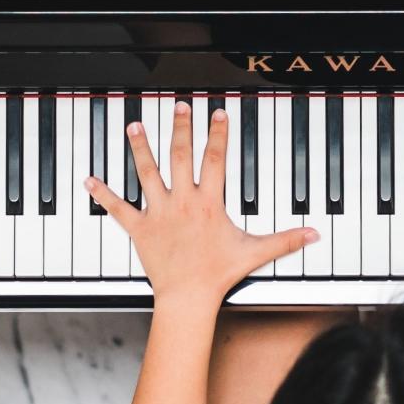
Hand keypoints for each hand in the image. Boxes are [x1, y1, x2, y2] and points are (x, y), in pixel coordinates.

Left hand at [88, 102, 317, 305]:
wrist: (187, 298)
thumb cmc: (219, 275)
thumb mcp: (255, 253)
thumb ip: (286, 240)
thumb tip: (315, 233)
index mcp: (209, 203)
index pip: (215, 160)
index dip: (217, 134)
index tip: (217, 112)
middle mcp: (182, 202)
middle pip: (180, 157)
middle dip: (180, 129)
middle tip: (179, 105)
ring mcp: (159, 213)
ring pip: (147, 174)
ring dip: (140, 148)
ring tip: (134, 126)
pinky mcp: (140, 228)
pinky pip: (117, 208)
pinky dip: (102, 194)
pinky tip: (88, 179)